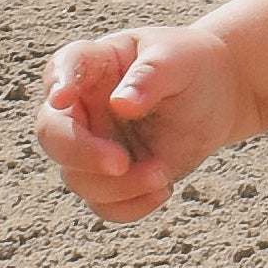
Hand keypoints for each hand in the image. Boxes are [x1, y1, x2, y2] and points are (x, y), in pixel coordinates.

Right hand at [34, 20, 245, 223]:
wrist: (214, 95)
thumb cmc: (189, 66)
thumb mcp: (177, 61)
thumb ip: (150, 76)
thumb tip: (121, 104)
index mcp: (93, 64)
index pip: (63, 67)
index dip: (57, 83)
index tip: (61, 97)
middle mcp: (82, 106)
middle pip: (53, 134)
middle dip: (81, 154)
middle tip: (120, 163)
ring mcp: (92, 144)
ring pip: (78, 178)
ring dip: (119, 186)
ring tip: (163, 174)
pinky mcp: (111, 177)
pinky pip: (103, 204)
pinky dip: (130, 206)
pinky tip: (163, 190)